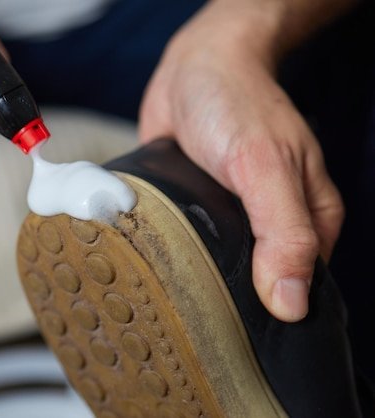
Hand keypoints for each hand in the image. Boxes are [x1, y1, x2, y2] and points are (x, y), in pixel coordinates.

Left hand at [139, 2, 343, 321]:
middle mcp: (269, 225)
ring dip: (191, 280)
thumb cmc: (236, 104)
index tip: (238, 337)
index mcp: (306, 221)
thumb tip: (293, 303)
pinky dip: (168, 254)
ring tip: (162, 300)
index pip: (298, 289)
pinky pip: (184, 243)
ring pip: (215, 267)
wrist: (194, 67)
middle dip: (225, 301)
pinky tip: (149, 266)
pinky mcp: (194, 210)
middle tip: (190, 321)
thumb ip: (283, 232)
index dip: (271, 316)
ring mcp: (230, 219)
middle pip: (254, 284)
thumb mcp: (265, 165)